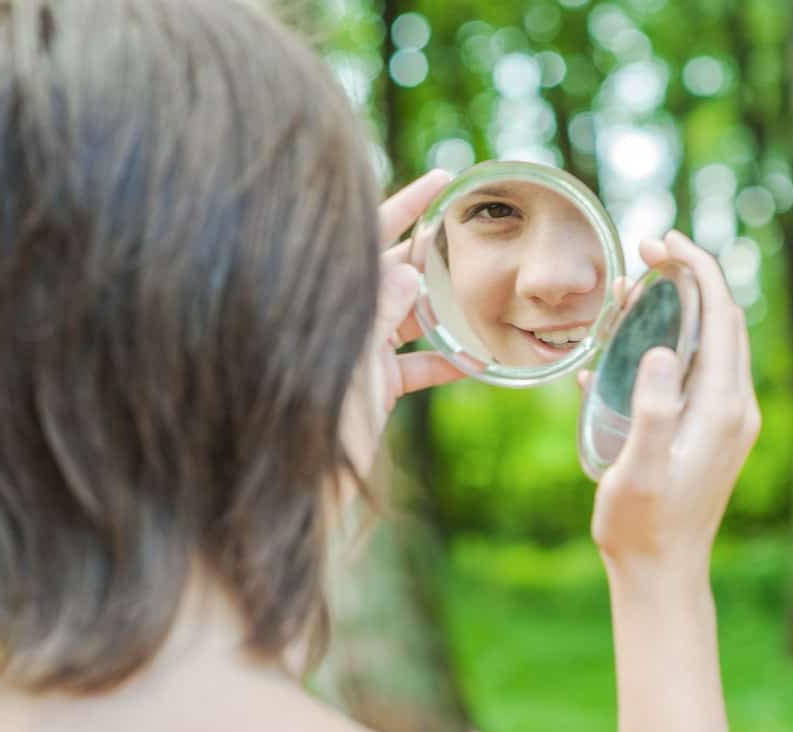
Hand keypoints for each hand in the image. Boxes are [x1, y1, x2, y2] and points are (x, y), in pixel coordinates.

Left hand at [341, 171, 464, 473]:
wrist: (303, 491)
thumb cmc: (316, 425)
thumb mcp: (353, 360)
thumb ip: (380, 310)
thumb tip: (408, 270)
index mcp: (331, 298)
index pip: (369, 235)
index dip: (405, 203)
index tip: (441, 179)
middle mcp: (345, 317)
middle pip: (395, 270)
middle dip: (436, 251)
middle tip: (478, 233)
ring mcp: (359, 352)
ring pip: (412, 315)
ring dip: (449, 305)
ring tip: (490, 289)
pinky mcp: (376, 388)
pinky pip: (418, 364)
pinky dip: (449, 361)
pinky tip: (482, 359)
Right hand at [587, 231, 760, 582]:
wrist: (663, 573)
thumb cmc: (641, 525)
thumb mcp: (636, 468)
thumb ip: (651, 409)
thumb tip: (662, 349)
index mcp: (722, 408)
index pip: (722, 314)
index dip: (697, 268)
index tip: (663, 241)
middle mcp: (735, 407)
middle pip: (722, 320)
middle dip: (689, 278)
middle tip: (643, 257)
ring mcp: (727, 420)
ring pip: (711, 343)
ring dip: (679, 309)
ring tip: (633, 297)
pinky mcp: (714, 432)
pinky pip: (699, 372)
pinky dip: (673, 344)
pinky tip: (627, 353)